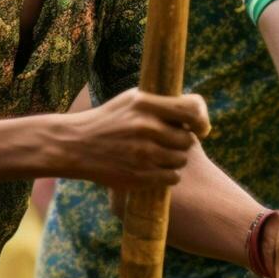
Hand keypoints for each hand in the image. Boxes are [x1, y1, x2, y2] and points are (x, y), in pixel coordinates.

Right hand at [58, 88, 205, 189]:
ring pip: (182, 160)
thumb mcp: (132, 100)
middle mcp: (147, 127)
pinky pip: (172, 177)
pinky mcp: (140, 175)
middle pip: (188, 139)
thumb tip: (195, 110)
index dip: (202, 120)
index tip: (201, 127)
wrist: (76, 145)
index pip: (192, 109)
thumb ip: (161, 103)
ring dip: (175, 159)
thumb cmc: (109, 120)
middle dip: (182, 142)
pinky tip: (154, 168)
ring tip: (158, 155)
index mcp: (146, 104)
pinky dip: (168, 175)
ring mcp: (144, 153)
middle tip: (169, 142)